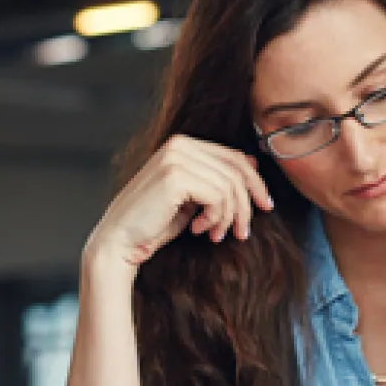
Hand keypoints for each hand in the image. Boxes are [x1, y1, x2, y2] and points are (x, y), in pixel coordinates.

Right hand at [86, 135, 273, 273]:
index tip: (265, 206)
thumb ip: (216, 179)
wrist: (120, 241)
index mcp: (182, 143)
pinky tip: (199, 230)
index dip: (255, 181)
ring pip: (230, 186)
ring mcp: (176, 158)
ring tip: (215, 234)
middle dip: (246, 204)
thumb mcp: (193, 198)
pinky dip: (215, 218)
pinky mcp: (175, 176)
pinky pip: (218, 197)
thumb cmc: (154, 223)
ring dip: (228, 217)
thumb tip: (252, 163)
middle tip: (242, 231)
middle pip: (237, 170)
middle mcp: (179, 144)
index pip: (234, 157)